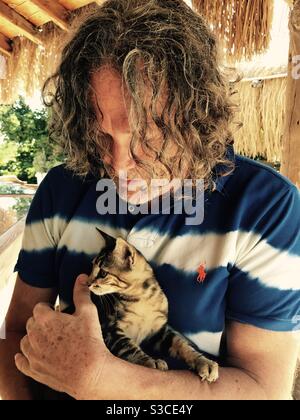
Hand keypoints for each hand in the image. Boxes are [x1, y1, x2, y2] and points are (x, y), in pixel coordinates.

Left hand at [15, 274, 111, 399]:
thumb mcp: (88, 313)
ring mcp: (32, 354)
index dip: (49, 309)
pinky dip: (24, 358)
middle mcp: (34, 335)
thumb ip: (81, 293)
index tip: (58, 313)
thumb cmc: (90, 341)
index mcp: (45, 319)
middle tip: (57, 327)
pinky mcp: (34, 370)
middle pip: (31, 323)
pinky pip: (21, 361)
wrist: (90, 372)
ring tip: (49, 340)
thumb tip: (81, 276)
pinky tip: (29, 355)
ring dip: (34, 338)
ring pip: (25, 341)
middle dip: (41, 323)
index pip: (39, 308)